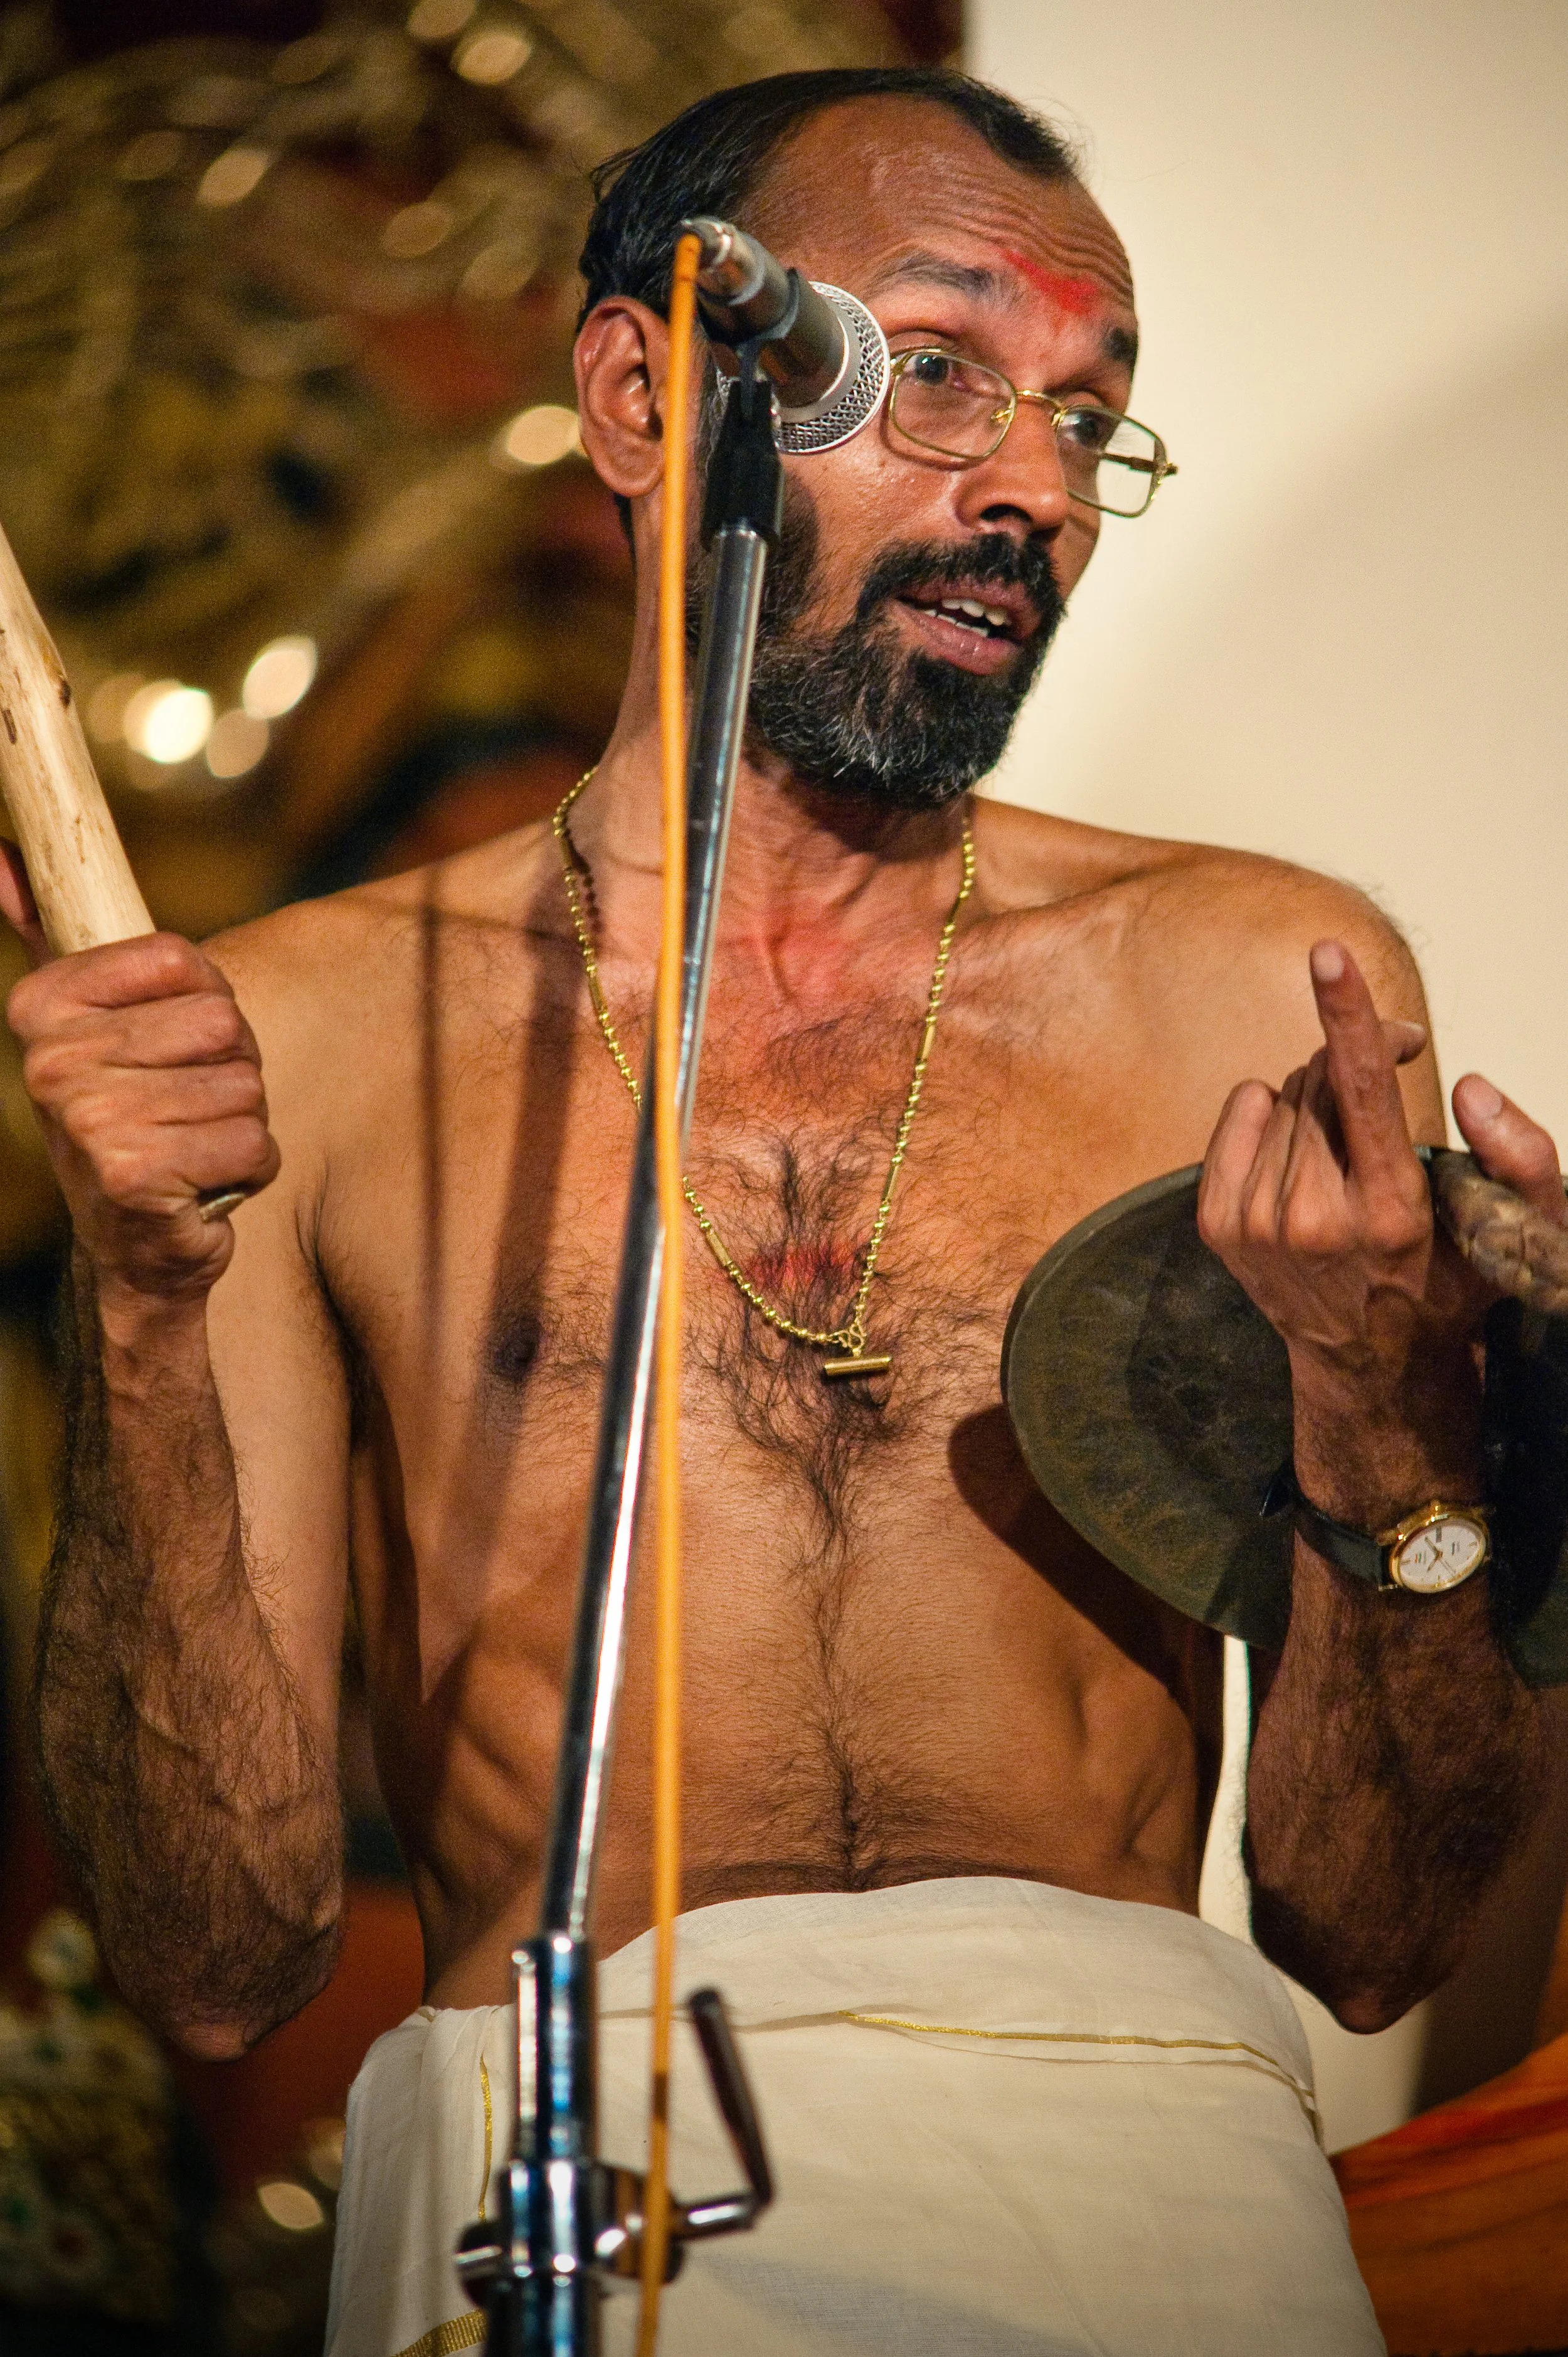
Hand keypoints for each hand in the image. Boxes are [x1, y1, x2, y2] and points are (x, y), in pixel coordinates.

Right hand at [4, 848, 278, 1301]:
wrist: (132, 1242)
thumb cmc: (129, 1114)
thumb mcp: (85, 1018)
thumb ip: (45, 930)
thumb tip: (3, 854)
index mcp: (41, 1007)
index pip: (183, 960)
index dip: (204, 1001)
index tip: (167, 1044)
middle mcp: (51, 1063)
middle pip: (223, 1024)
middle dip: (230, 1068)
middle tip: (188, 1106)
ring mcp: (90, 1123)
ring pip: (245, 1087)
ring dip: (241, 1121)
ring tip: (193, 1144)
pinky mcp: (138, 1178)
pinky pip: (254, 1144)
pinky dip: (249, 1169)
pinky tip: (204, 1184)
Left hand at [1197, 940, 1563, 1506]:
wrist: (1372, 1365)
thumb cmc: (1452, 1281)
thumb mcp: (1518, 1232)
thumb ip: (1522, 1157)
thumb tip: (1469, 1084)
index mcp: (1390, 1210)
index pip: (1362, 1091)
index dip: (1350, 1015)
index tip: (1327, 955)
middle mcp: (1314, 1219)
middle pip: (1321, 1080)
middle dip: (1354, 1064)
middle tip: (1387, 1091)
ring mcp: (1258, 1225)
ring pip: (1284, 1097)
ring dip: (1318, 1102)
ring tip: (1347, 1158)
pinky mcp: (1218, 1226)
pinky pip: (1241, 1112)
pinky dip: (1269, 1116)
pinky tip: (1300, 1160)